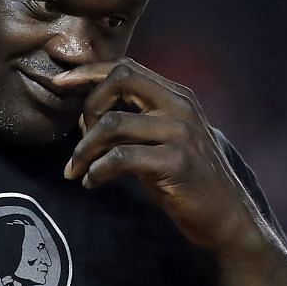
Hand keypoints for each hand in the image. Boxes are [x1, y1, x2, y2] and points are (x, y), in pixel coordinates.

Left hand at [57, 57, 252, 252]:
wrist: (225, 217)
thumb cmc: (186, 181)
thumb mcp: (161, 142)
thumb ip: (133, 122)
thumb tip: (86, 114)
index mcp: (176, 96)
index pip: (127, 68)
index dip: (89, 72)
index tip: (61, 83)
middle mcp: (180, 106)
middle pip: (120, 80)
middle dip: (88, 106)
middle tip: (79, 142)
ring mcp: (180, 133)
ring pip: (113, 122)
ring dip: (84, 148)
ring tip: (76, 170)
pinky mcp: (175, 162)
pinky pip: (120, 157)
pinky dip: (97, 170)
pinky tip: (92, 183)